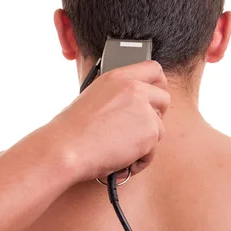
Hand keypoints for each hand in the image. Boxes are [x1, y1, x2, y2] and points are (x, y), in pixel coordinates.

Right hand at [45, 60, 168, 182]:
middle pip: (164, 98)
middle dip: (155, 116)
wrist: (65, 148)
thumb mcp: (93, 98)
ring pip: (159, 128)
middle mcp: (134, 88)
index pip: (153, 69)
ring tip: (118, 151)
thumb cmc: (71, 130)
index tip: (154, 94)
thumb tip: (130, 109)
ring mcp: (145, 109)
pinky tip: (120, 161)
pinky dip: (139, 160)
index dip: (157, 83)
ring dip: (143, 142)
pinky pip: (153, 150)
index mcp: (117, 77)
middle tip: (139, 129)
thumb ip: (116, 97)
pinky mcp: (151, 131)